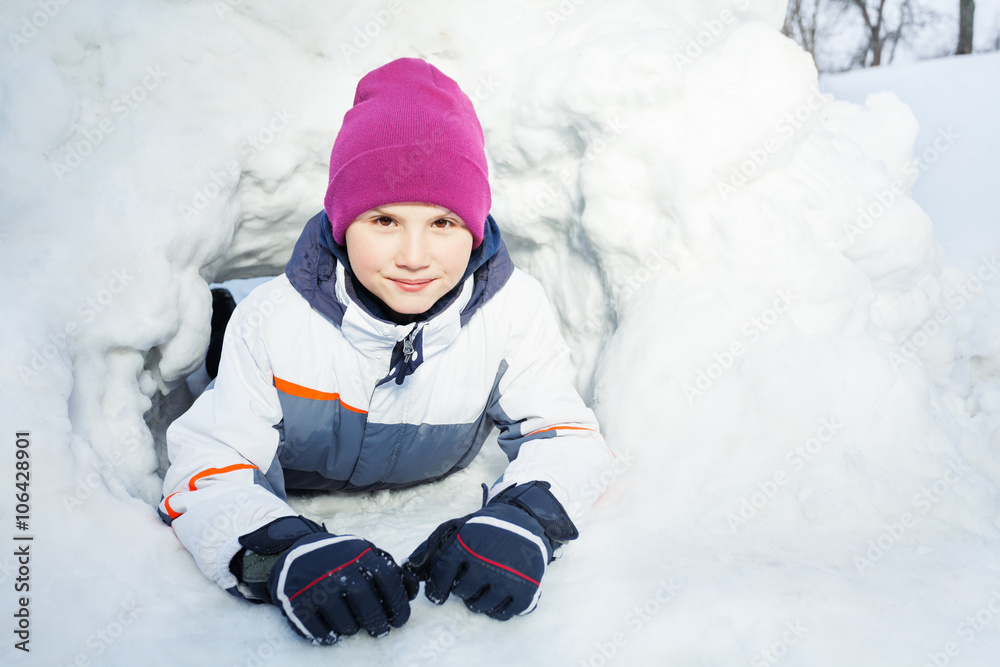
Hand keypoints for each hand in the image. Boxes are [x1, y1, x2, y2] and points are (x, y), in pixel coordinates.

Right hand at [234, 516, 415, 644]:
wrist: (296, 554)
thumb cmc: (341, 560)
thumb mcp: (364, 555)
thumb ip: (389, 570)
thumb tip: (412, 592)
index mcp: (359, 556)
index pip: (388, 580)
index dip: (398, 604)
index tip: (400, 619)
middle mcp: (338, 570)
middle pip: (368, 606)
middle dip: (378, 624)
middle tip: (380, 630)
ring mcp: (316, 588)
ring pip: (346, 624)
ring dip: (354, 629)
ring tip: (354, 625)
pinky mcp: (297, 604)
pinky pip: (320, 632)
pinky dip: (330, 637)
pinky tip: (333, 631)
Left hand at [403, 481, 577, 619]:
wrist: (525, 521)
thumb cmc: (486, 527)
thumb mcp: (458, 528)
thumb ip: (432, 547)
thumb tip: (410, 569)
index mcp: (465, 547)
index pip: (440, 579)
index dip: (436, 588)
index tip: (440, 592)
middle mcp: (484, 565)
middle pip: (461, 593)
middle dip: (462, 587)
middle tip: (471, 576)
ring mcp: (507, 579)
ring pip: (480, 606)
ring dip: (478, 598)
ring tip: (484, 584)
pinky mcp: (526, 590)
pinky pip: (503, 614)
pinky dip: (498, 608)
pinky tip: (498, 594)